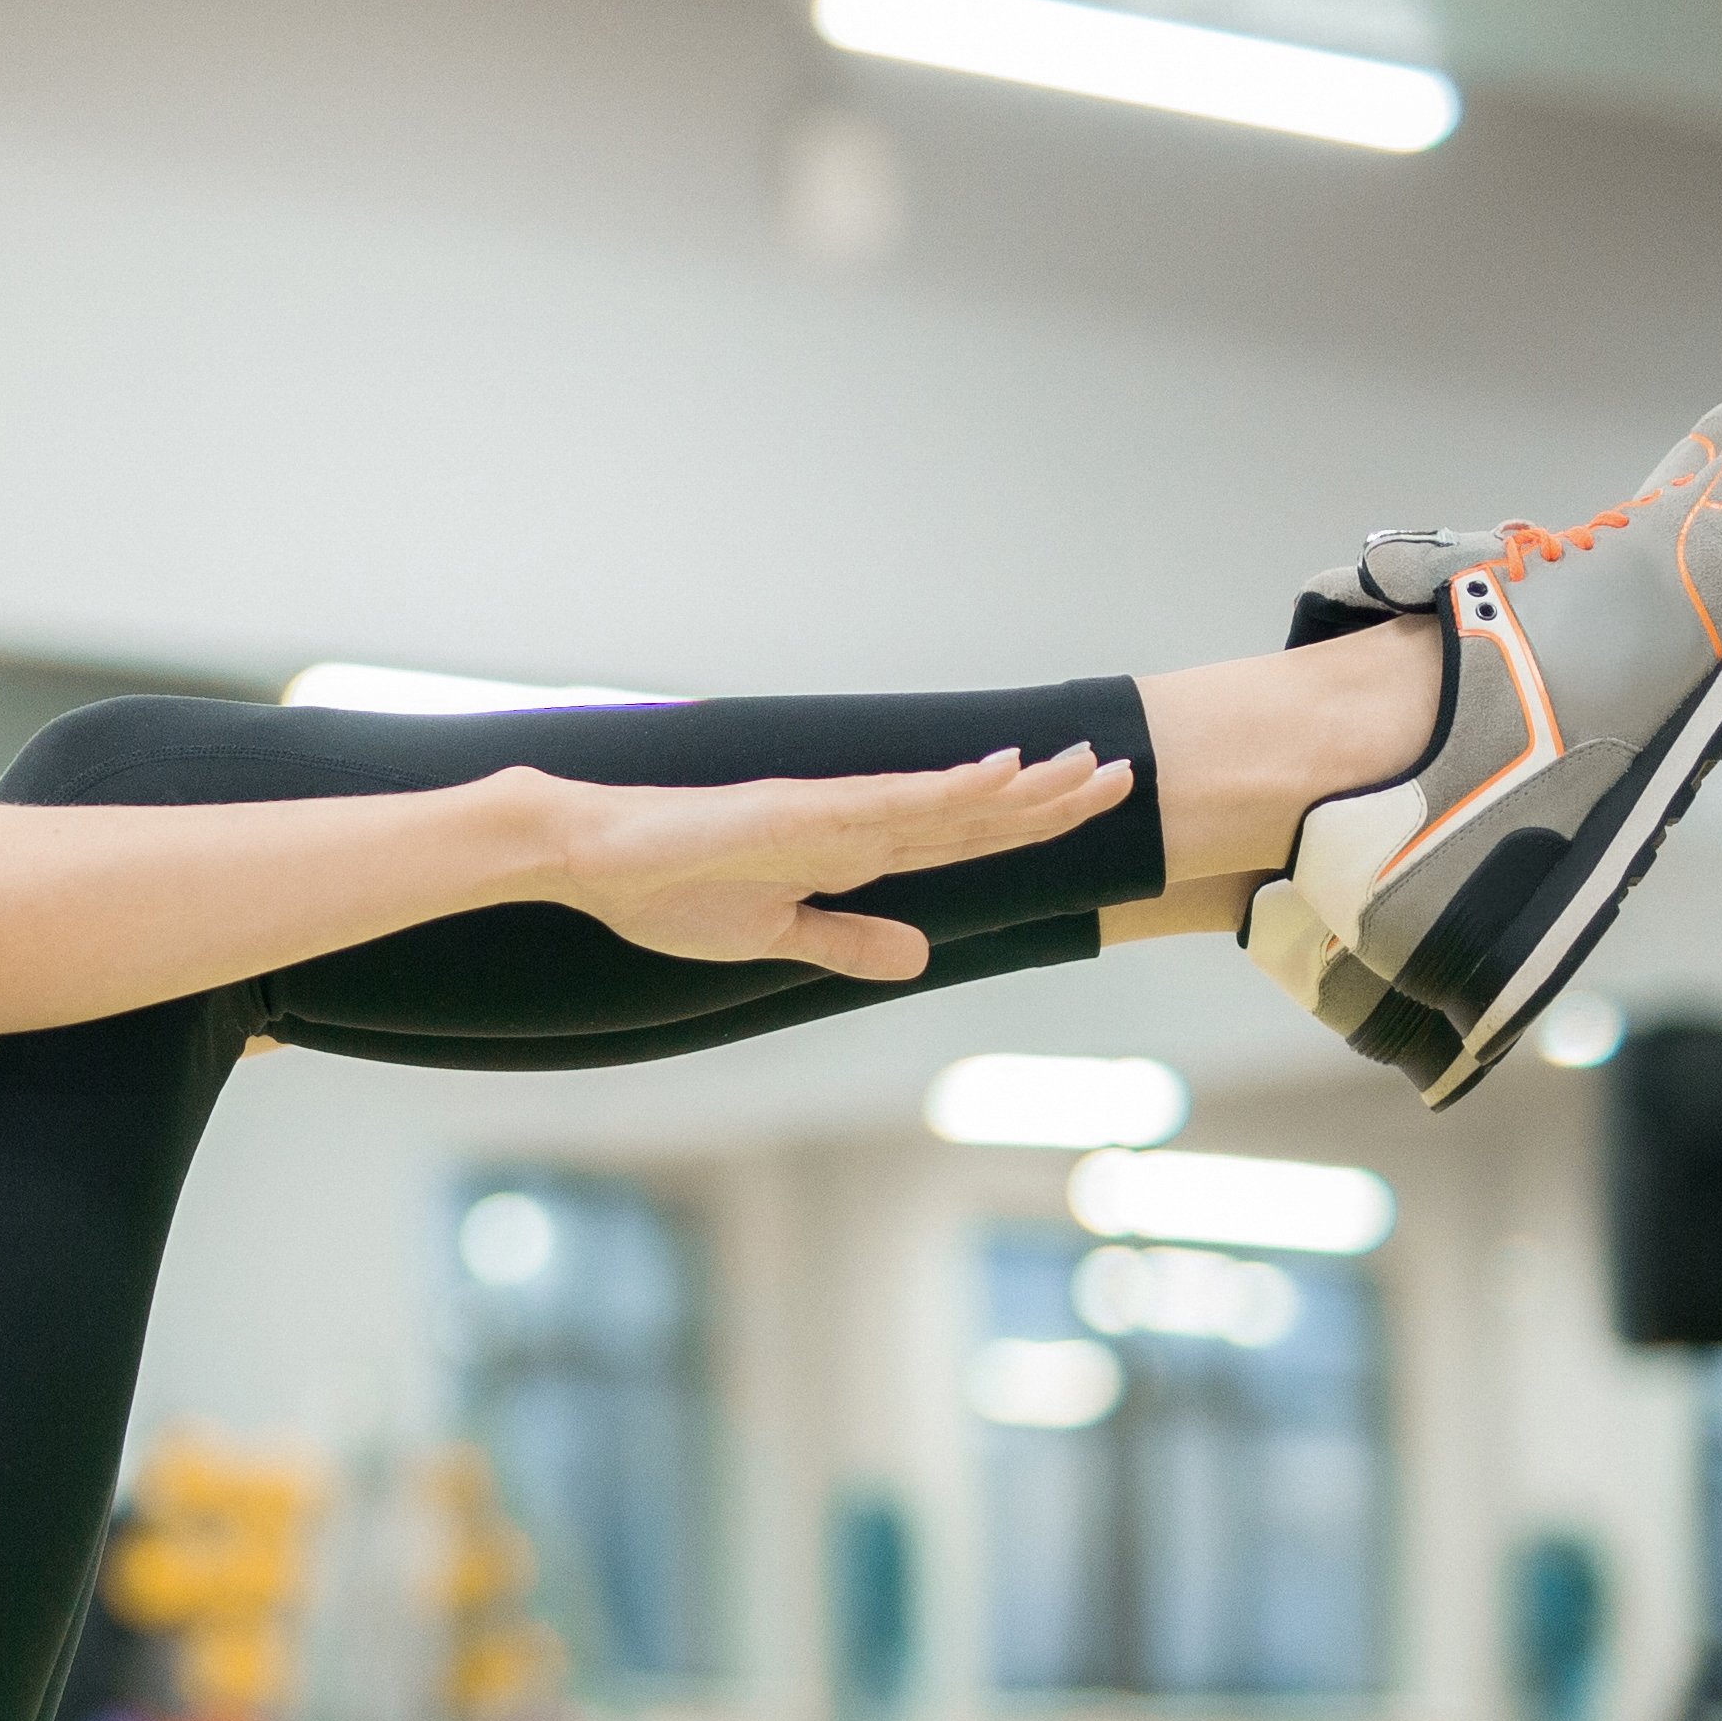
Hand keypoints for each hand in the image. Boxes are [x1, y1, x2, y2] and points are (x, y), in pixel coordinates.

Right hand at [508, 746, 1135, 981]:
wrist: (597, 858)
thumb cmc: (668, 892)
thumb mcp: (777, 937)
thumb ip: (849, 941)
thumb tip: (922, 954)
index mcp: (852, 851)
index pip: (961, 838)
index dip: (1026, 824)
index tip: (1084, 806)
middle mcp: (857, 821)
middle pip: (976, 812)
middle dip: (1053, 798)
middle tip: (1125, 773)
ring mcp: (836, 811)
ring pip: (952, 799)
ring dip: (1025, 786)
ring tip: (1091, 766)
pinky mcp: (806, 811)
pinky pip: (894, 800)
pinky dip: (953, 788)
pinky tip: (1004, 773)